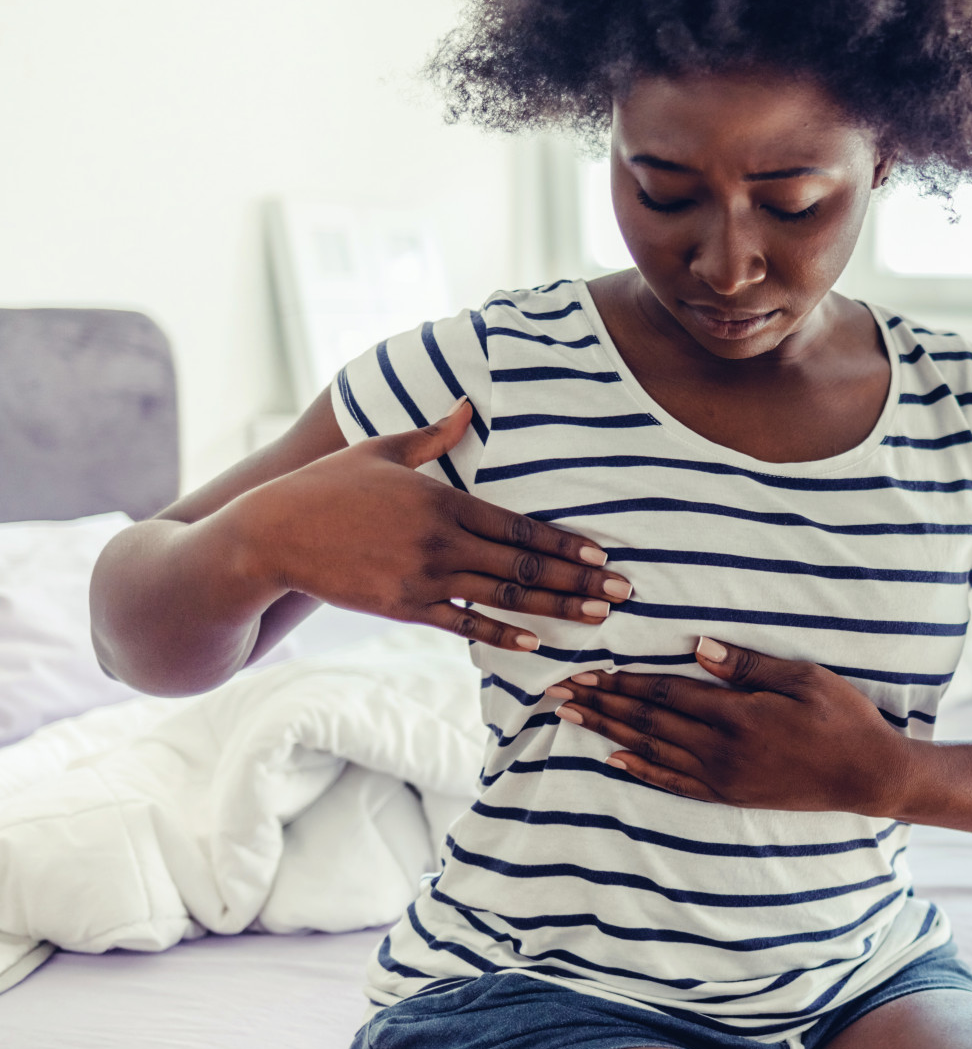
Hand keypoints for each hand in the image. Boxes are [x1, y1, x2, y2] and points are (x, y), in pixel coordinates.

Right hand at [226, 399, 630, 650]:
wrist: (272, 535)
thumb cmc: (327, 486)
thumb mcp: (382, 449)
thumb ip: (432, 436)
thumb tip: (466, 406)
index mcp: (444, 501)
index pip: (519, 526)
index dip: (565, 544)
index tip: (602, 555)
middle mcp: (441, 542)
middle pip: (524, 566)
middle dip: (578, 581)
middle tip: (623, 593)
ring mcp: (423, 578)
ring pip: (503, 597)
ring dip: (555, 609)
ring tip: (597, 618)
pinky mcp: (404, 608)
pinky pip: (464, 624)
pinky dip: (502, 634)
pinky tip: (537, 643)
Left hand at [549, 637, 916, 813]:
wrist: (866, 776)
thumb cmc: (842, 718)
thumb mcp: (804, 678)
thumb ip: (749, 665)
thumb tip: (698, 646)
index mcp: (739, 714)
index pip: (667, 692)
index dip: (624, 680)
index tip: (588, 668)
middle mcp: (722, 748)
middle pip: (648, 721)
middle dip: (602, 703)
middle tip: (560, 690)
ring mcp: (723, 775)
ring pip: (651, 750)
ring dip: (608, 732)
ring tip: (573, 717)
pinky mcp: (729, 794)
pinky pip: (672, 783)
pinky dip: (639, 770)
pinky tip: (613, 760)